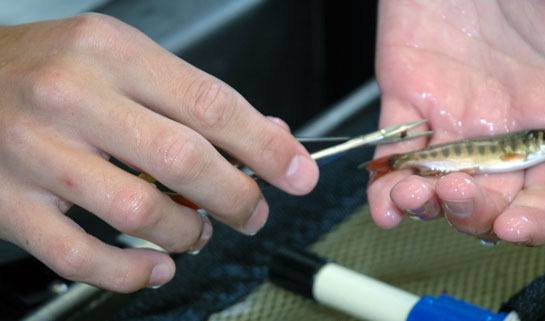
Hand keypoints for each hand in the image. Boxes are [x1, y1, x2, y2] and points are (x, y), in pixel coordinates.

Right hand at [0, 14, 317, 291]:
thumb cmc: (45, 69)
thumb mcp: (122, 59)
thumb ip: (193, 98)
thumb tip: (267, 136)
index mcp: (110, 53)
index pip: (211, 104)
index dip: (266, 146)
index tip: (298, 173)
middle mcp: (71, 97)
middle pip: (183, 159)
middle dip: (238, 196)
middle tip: (254, 211)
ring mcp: (35, 152)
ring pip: (140, 211)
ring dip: (188, 234)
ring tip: (198, 232)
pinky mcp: (9, 202)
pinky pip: (81, 256)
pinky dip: (130, 272)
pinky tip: (154, 265)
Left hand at [369, 0, 544, 244]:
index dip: (533, 221)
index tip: (516, 228)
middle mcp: (503, 125)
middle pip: (489, 199)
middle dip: (472, 213)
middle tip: (460, 193)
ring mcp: (453, 114)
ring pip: (438, 183)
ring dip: (425, 207)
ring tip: (416, 197)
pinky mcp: (408, 95)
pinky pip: (394, 152)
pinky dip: (385, 186)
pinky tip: (385, 204)